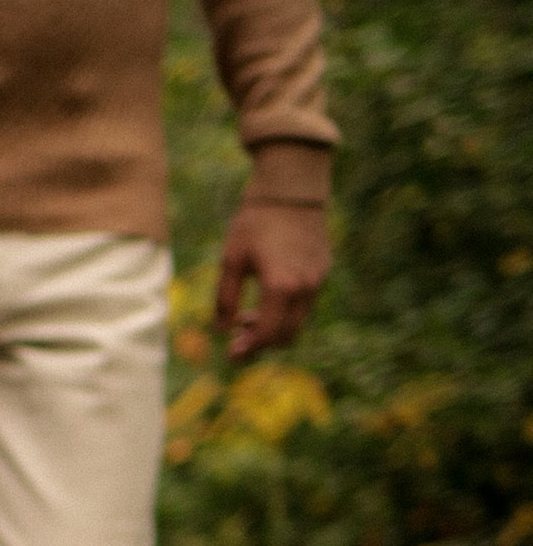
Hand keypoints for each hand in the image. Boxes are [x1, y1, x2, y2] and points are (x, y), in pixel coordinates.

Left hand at [216, 197, 330, 362]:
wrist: (291, 190)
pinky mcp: (323, 272)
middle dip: (261, 343)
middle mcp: (305, 288)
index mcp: (280, 286)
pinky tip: (267, 299)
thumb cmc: (255, 221)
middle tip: (237, 339)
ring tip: (247, 317)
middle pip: (286, 336)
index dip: (248, 348)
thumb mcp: (231, 259)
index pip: (266, 334)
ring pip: (298, 322)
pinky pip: (306, 304)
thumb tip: (222, 330)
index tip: (231, 355)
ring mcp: (318, 280)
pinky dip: (286, 311)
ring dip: (273, 327)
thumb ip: (226, 298)